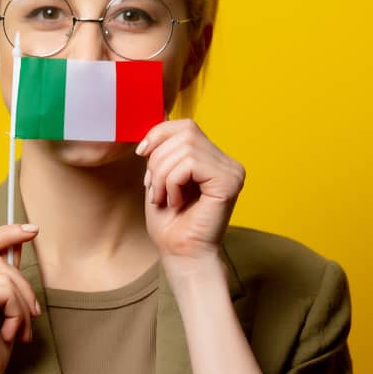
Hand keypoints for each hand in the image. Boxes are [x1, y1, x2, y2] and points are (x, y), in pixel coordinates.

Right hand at [0, 224, 41, 373]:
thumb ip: (1, 276)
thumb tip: (17, 243)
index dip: (4, 233)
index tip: (31, 230)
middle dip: (22, 285)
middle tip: (33, 314)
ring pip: (3, 275)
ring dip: (22, 303)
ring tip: (19, 328)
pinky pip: (4, 291)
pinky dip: (16, 312)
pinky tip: (8, 332)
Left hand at [136, 119, 245, 263]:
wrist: (181, 255)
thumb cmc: (170, 222)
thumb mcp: (158, 177)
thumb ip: (162, 151)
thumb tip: (156, 118)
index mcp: (212, 158)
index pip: (186, 125)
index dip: (159, 134)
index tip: (141, 154)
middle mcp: (227, 162)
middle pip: (184, 133)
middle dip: (158, 159)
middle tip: (154, 189)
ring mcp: (231, 171)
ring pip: (185, 148)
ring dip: (162, 175)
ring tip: (163, 198)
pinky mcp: (229, 181)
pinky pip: (191, 163)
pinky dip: (173, 181)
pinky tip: (176, 201)